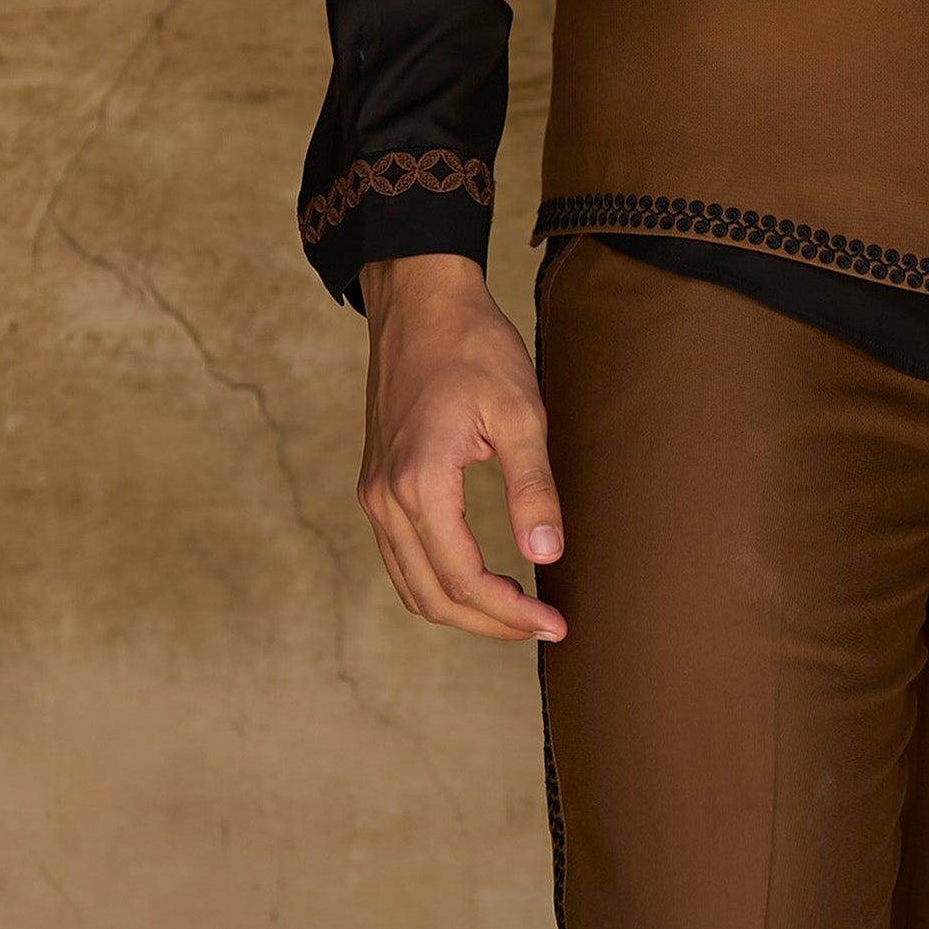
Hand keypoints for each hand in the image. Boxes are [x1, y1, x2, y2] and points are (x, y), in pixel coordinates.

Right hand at [356, 255, 565, 643]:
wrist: (419, 302)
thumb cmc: (473, 347)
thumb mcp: (520, 413)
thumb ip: (532, 490)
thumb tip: (546, 557)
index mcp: (419, 484)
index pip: (463, 579)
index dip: (510, 613)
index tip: (555, 624)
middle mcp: (384, 499)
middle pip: (432, 595)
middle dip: (489, 623)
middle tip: (543, 626)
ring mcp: (373, 494)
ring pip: (411, 584)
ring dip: (461, 609)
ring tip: (517, 611)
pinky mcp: (375, 485)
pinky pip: (400, 558)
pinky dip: (438, 582)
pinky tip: (480, 578)